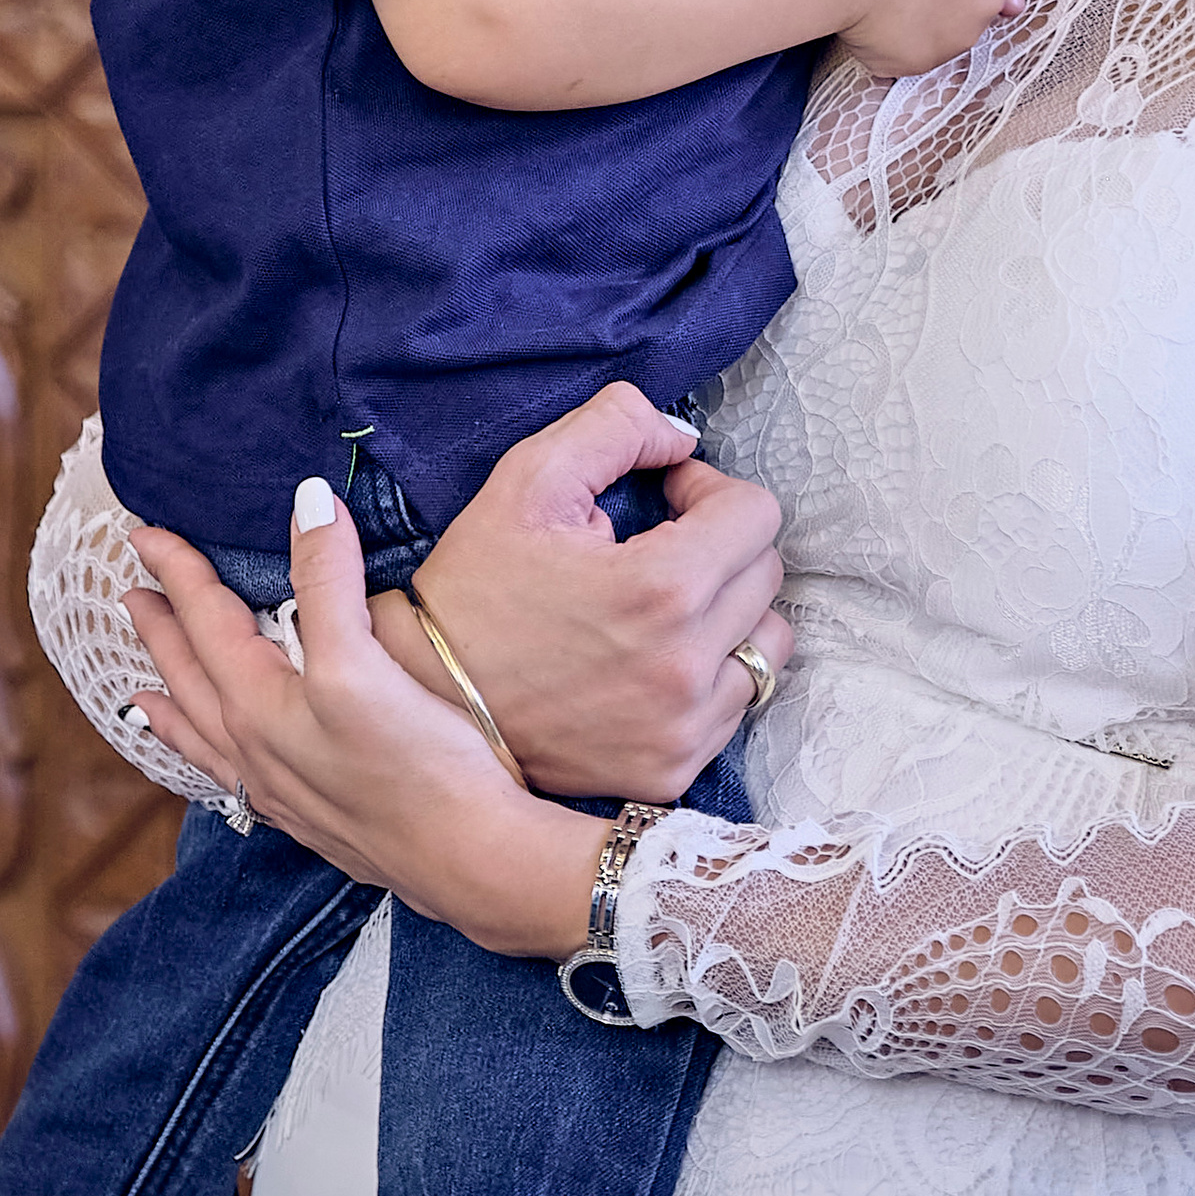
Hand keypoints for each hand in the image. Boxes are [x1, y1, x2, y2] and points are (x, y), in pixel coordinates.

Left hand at [124, 499, 603, 953]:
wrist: (469, 859)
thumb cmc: (418, 762)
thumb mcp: (361, 660)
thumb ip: (326, 581)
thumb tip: (308, 500)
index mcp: (256, 704)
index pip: (204, 620)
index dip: (177, 571)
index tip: (143, 531)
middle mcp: (252, 749)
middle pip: (189, 677)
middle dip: (159, 632)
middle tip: (130, 594)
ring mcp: (277, 790)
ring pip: (200, 738)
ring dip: (169, 705)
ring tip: (138, 695)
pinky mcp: (309, 818)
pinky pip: (229, 780)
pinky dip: (205, 764)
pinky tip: (221, 768)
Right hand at [394, 380, 789, 801]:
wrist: (426, 703)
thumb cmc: (474, 588)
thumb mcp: (527, 481)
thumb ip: (615, 427)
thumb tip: (684, 438)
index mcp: (661, 589)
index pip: (757, 514)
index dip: (709, 490)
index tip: (667, 500)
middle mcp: (686, 666)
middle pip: (767, 574)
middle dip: (721, 545)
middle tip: (658, 546)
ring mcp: (685, 726)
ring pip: (767, 643)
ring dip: (731, 612)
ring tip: (666, 607)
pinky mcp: (674, 768)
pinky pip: (738, 703)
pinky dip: (713, 673)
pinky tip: (654, 660)